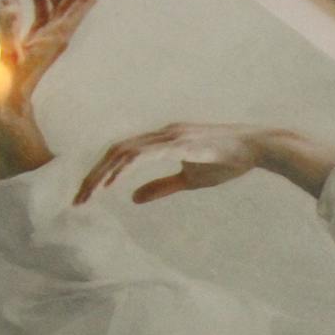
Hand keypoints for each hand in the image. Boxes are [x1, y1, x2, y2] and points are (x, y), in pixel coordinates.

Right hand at [0, 0, 107, 107]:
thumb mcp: (5, 52)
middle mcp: (60, 34)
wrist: (9, 104)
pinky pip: (45, 15)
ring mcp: (49, 38)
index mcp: (59, 35)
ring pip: (56, 4)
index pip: (83, 2)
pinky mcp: (38, 41)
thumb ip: (7, 25)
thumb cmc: (9, 83)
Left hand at [76, 123, 334, 204]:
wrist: (257, 147)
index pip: (121, 156)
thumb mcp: (189, 180)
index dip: (100, 174)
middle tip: (77, 200)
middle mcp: (159, 134)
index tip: (87, 197)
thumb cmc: (227, 161)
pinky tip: (112, 183)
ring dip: (102, 173)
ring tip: (88, 195)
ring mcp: (168, 136)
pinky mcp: (179, 142)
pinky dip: (124, 168)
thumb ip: (160, 187)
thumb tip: (132, 198)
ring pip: (123, 152)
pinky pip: (144, 154)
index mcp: (160, 142)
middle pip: (114, 152)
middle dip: (93, 175)